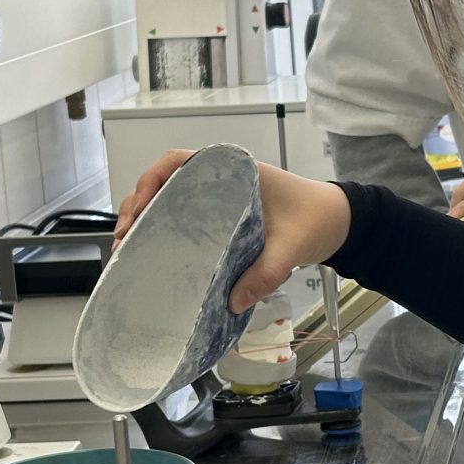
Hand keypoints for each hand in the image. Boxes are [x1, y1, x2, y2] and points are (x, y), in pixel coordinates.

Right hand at [112, 153, 352, 310]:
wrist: (340, 221)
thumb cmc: (318, 219)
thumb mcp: (292, 247)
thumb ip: (266, 273)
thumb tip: (232, 302)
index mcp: (233, 172)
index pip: (177, 161)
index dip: (149, 182)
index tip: (137, 209)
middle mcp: (220, 181)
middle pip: (163, 183)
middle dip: (136, 207)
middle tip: (123, 240)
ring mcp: (219, 200)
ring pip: (169, 201)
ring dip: (145, 220)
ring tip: (127, 248)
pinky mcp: (223, 219)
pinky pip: (185, 218)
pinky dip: (164, 231)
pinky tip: (153, 254)